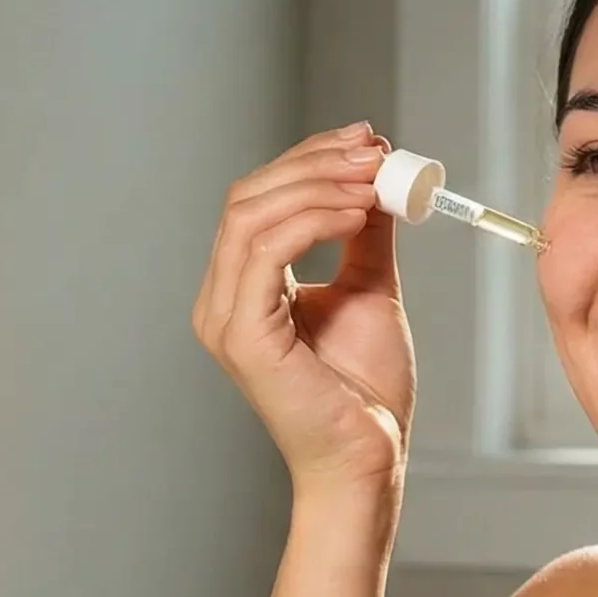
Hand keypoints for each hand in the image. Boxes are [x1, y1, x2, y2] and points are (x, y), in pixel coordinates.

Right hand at [191, 122, 412, 492]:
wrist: (369, 455)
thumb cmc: (364, 390)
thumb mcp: (368, 289)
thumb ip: (363, 236)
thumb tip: (377, 177)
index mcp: (242, 288)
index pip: (259, 198)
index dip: (310, 159)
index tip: (367, 141)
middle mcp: (221, 300)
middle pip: (249, 196)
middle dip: (315, 163)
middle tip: (373, 152)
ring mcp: (225, 319)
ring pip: (251, 215)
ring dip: (317, 186)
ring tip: (373, 182)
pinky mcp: (243, 338)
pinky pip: (264, 253)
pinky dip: (312, 221)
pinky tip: (358, 215)